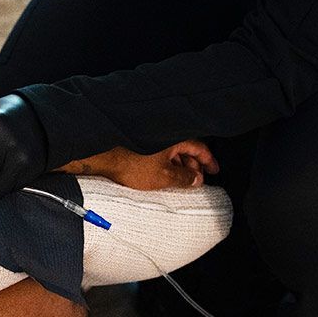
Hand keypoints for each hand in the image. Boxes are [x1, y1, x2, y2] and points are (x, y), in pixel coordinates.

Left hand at [63, 139, 217, 190]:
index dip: (209, 160)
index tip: (214, 171)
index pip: (199, 147)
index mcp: (174, 136)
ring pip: (172, 150)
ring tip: (180, 182)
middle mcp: (163, 133)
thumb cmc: (131, 163)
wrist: (102, 157)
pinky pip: (159, 152)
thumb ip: (184, 178)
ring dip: (179, 166)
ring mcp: (151, 137)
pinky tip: (164, 175)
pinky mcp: (139, 142)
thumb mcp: (164, 176)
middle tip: (197, 181)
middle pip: (185, 148)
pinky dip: (166, 163)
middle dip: (193, 166)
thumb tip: (197, 180)